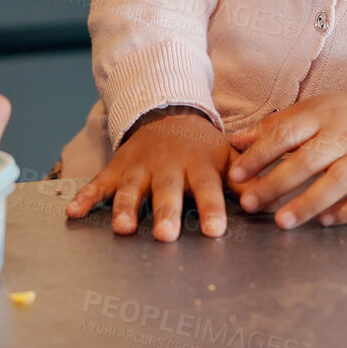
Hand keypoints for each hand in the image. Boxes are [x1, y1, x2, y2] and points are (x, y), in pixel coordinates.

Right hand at [64, 107, 235, 240]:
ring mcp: (138, 168)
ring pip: (130, 189)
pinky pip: (98, 184)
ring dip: (125, 209)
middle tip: (166, 236)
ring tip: (123, 229)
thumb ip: (246, 178)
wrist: (166, 112)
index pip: (208, 189)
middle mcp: (166, 167)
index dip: (211, 209)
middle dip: (165, 213)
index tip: (215, 231)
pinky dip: (85, 197)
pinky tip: (73, 213)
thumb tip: (273, 200)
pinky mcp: (116, 168)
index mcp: (197, 166)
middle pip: (166, 192)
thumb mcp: (226, 156)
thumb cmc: (201, 146)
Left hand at [226, 88, 346, 228]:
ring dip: (307, 203)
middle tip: (249, 203)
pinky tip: (325, 221)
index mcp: (320, 116)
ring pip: (335, 182)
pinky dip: (346, 210)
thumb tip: (236, 141)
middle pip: (306, 161)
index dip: (258, 155)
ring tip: (281, 222)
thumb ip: (274, 127)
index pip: (284, 135)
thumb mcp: (312, 110)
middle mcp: (343, 137)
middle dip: (275, 184)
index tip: (236, 174)